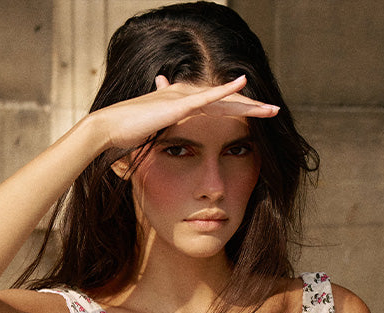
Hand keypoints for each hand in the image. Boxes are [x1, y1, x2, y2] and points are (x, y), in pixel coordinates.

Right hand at [95, 73, 278, 152]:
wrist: (109, 129)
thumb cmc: (126, 139)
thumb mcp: (153, 143)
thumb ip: (165, 144)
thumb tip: (169, 157)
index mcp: (183, 106)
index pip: (217, 109)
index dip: (239, 114)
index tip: (258, 122)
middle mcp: (186, 97)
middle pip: (226, 102)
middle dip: (252, 107)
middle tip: (275, 112)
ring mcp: (182, 98)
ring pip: (223, 99)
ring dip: (248, 102)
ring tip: (270, 108)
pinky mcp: (177, 104)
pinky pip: (207, 97)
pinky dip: (226, 91)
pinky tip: (243, 85)